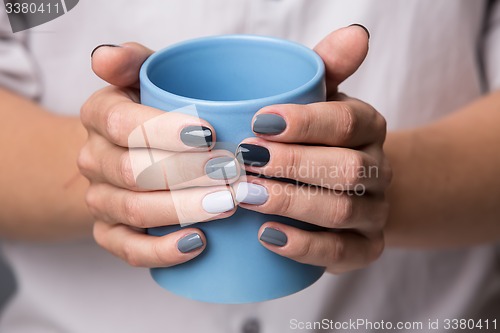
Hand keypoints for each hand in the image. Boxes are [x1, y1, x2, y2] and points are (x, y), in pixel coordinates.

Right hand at [79, 43, 237, 266]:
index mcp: (98, 115)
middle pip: (133, 171)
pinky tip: (199, 243)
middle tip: (233, 172)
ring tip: (228, 203)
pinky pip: (129, 249)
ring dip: (184, 210)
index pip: (123, 124)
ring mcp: (100, 199)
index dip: (166, 131)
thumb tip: (108, 57)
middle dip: (187, 173)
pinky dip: (163, 250)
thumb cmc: (151, 109)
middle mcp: (92, 159)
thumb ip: (131, 60)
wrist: (130, 150)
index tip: (211, 134)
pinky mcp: (110, 232)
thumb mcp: (143, 76)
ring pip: (135, 210)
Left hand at [236, 25, 391, 273]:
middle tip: (245, 161)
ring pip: (342, 212)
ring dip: (291, 203)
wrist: (342, 186)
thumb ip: (328, 66)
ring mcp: (375, 212)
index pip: (346, 123)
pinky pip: (340, 253)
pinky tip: (266, 235)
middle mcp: (378, 170)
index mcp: (368, 127)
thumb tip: (356, 33)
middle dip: (293, 165)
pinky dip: (302, 245)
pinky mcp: (364, 247)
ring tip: (246, 196)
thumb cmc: (317, 137)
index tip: (258, 122)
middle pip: (347, 170)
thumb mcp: (319, 98)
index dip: (304, 123)